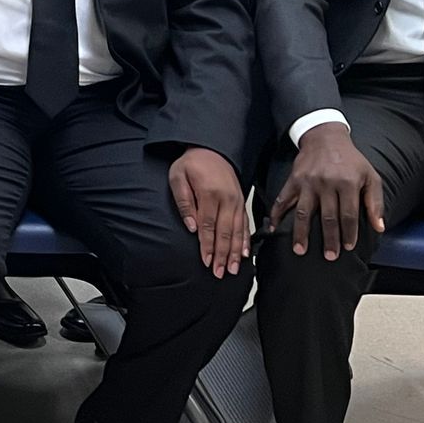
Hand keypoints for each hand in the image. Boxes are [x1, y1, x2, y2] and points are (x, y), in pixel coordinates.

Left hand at [167, 146, 248, 276]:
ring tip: (233, 269)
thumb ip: (184, 202)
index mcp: (210, 193)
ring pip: (237, 231)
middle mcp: (227, 199)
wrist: (211, 149)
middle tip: (220, 273)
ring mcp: (236, 201)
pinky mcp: (241, 202)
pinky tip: (245, 253)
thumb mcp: (178, 177)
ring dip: (235, 252)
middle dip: (222, 255)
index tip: (206, 261)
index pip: (209, 226)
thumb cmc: (191, 163)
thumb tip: (191, 226)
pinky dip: (245, 240)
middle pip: (225, 232)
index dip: (208, 246)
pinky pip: (245, 224)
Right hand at [266, 123, 384, 259]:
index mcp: (347, 183)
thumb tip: (379, 227)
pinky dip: (276, 214)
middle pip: (327, 217)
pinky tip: (274, 228)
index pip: (349, 214)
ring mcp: (307, 182)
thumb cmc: (351, 160)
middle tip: (329, 257)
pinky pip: (282, 199)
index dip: (349, 233)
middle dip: (329, 239)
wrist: (326, 137)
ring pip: (303, 212)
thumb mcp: (370, 176)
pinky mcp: (293, 180)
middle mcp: (326, 183)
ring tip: (300, 250)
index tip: (348, 248)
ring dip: (301, 233)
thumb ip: (375, 202)